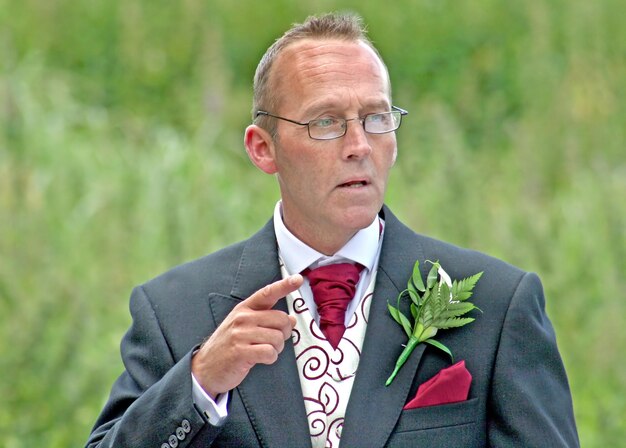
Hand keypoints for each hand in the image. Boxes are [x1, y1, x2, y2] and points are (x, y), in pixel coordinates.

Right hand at [191, 274, 301, 398]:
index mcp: (244, 309)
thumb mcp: (244, 327)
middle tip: (273, 341)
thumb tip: (292, 319)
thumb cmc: (229, 346)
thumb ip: (267, 320)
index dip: (284, 286)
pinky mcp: (240, 352)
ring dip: (276, 348)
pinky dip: (271, 358)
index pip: (267, 293)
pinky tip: (260, 359)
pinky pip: (270, 352)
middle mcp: (242, 318)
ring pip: (278, 338)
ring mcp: (240, 334)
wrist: (205, 368)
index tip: (298, 279)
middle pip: (281, 319)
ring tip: (263, 351)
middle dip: (284, 333)